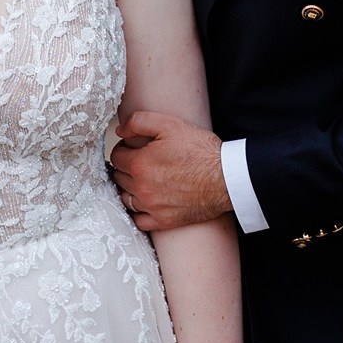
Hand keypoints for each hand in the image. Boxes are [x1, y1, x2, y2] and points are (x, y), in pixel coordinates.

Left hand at [110, 111, 230, 233]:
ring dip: (129, 188)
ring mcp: (151, 206)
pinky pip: (138, 220)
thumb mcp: (170, 124)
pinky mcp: (163, 220)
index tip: (133, 149)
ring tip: (142, 180)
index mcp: (140, 164)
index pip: (116, 157)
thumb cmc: (202, 151)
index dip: (124, 150)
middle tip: (139, 162)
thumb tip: (120, 131)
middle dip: (126, 168)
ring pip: (125, 198)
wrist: (226, 178)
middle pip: (119, 177)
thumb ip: (139, 121)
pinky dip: (138, 211)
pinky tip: (146, 202)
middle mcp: (141, 187)